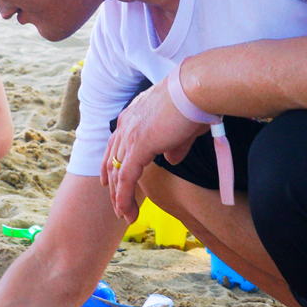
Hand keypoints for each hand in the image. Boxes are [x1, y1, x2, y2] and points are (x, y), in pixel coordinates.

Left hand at [102, 78, 205, 221]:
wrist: (196, 90)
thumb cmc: (194, 103)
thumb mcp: (182, 129)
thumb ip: (174, 145)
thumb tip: (171, 159)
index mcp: (133, 116)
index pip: (116, 146)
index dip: (112, 167)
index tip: (111, 184)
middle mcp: (126, 125)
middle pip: (112, 162)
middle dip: (114, 187)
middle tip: (118, 208)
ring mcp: (130, 136)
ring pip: (117, 174)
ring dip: (119, 198)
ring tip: (125, 216)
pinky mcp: (138, 147)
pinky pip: (126, 178)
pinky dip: (124, 197)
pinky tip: (126, 211)